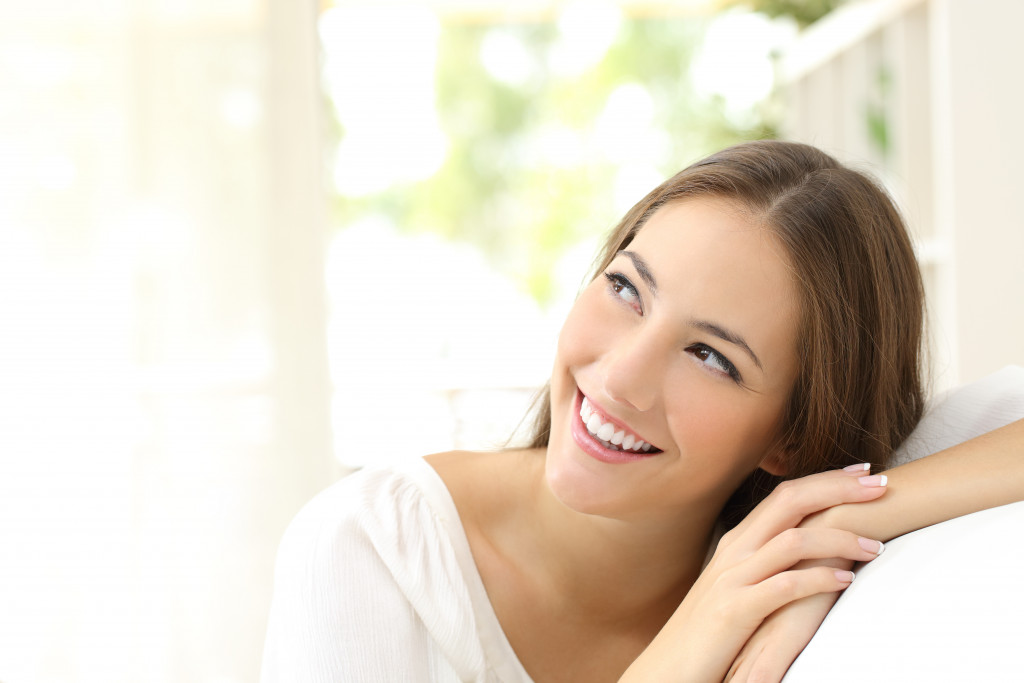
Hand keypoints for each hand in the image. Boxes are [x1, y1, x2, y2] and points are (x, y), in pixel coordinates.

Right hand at [620, 467, 886, 682]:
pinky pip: (785, 586)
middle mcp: (735, 551)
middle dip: (839, 489)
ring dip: (841, 538)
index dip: (825, 480)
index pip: (784, 494)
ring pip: (794, 540)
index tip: (862, 473)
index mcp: (737, 543)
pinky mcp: (734, 611)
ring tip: (877, 545)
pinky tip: (846, 582)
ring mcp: (732, 579)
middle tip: (881, 485)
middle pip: (791, 501)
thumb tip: (812, 554)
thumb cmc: (708, 634)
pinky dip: (820, 579)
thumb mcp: (737, 590)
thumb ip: (767, 567)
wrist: (666, 670)